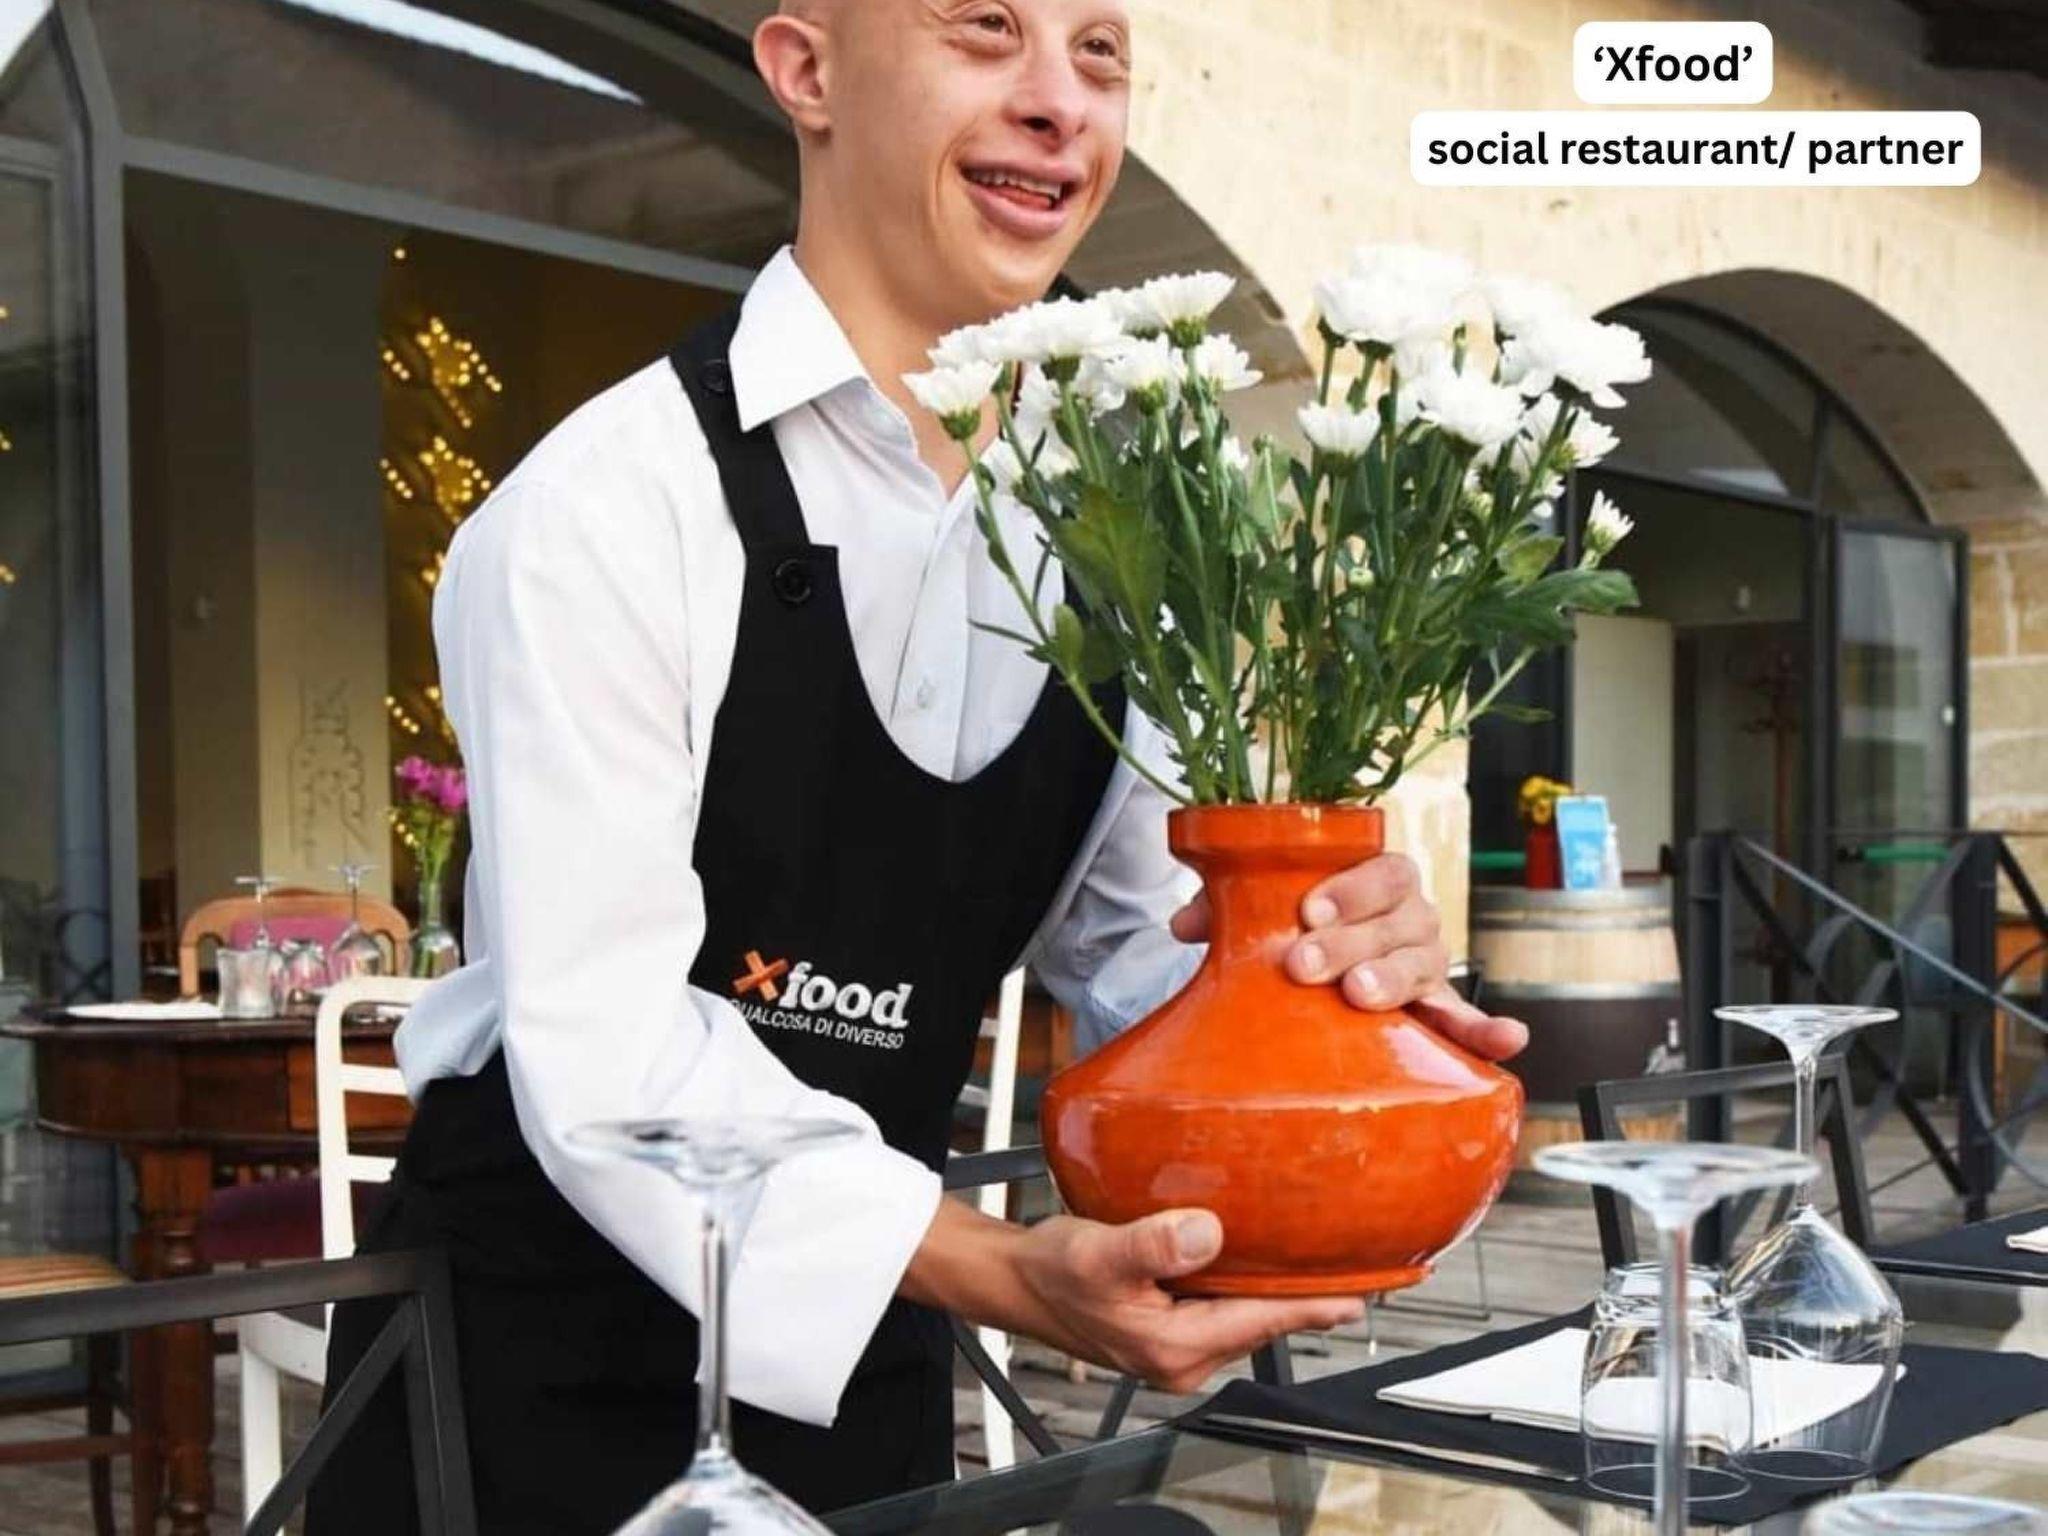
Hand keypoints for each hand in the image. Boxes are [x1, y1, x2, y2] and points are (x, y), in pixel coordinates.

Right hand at [903, 1200, 1362, 1393]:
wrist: (1014, 1282)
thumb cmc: (1050, 1272)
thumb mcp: (1100, 1253)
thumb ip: (1154, 1243)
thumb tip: (1207, 1232)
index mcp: (1174, 1346)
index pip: (1263, 1320)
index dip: (1315, 1305)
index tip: (1362, 1294)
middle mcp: (1181, 1356)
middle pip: (1262, 1323)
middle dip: (1306, 1299)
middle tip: (1358, 1272)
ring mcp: (1176, 1347)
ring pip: (1244, 1316)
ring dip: (1276, 1291)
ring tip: (1319, 1265)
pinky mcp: (1168, 1329)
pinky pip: (1221, 1307)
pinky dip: (1244, 1285)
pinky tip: (1253, 1260)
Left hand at [1170, 850, 1527, 1061]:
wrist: (1316, 965)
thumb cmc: (1289, 928)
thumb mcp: (1257, 911)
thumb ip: (1226, 907)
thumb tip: (1186, 923)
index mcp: (1378, 880)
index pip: (1382, 872)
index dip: (1351, 889)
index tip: (1308, 912)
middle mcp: (1411, 917)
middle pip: (1399, 922)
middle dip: (1351, 942)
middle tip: (1306, 966)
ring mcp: (1427, 965)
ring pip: (1424, 965)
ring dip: (1393, 980)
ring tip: (1359, 996)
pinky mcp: (1434, 1012)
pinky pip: (1468, 1021)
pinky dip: (1489, 1032)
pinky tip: (1508, 1043)